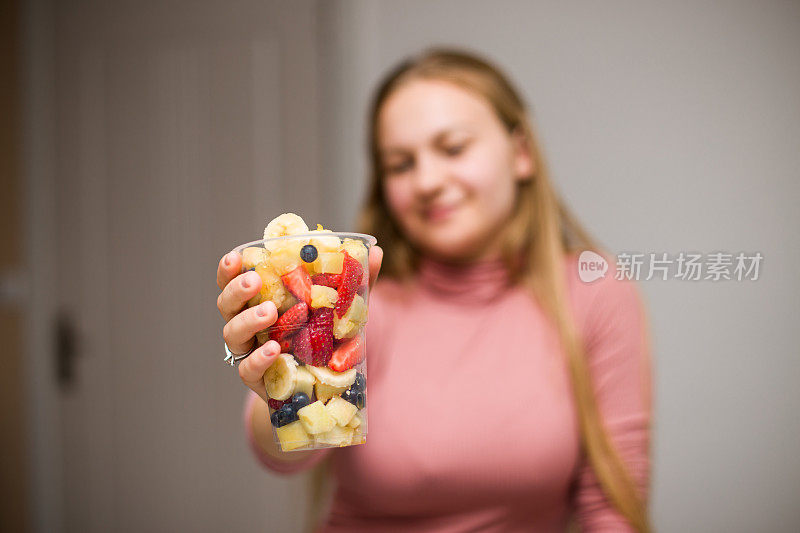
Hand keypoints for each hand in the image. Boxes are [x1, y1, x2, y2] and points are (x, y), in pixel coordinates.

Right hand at [216, 245, 382, 401]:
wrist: (324, 387)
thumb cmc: (325, 338)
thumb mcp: (340, 309)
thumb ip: (354, 283)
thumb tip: (376, 252)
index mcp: (261, 300)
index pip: (234, 281)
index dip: (228, 269)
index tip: (236, 257)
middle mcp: (249, 324)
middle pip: (226, 304)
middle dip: (236, 290)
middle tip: (254, 281)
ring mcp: (250, 352)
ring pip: (232, 334)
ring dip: (247, 320)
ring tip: (269, 312)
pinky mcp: (257, 379)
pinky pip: (247, 369)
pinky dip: (258, 359)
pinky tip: (272, 350)